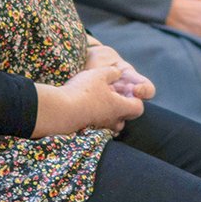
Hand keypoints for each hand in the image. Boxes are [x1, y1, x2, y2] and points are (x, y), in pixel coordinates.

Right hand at [35, 50, 151, 137]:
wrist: (61, 111)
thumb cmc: (84, 91)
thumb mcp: (100, 74)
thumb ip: (112, 72)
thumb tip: (117, 73)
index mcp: (119, 107)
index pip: (139, 108)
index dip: (136, 99)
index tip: (127, 90)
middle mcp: (112, 120)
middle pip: (125, 119)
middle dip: (122, 108)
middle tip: (113, 96)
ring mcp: (100, 127)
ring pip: (111, 124)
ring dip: (108, 114)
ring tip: (99, 101)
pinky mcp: (87, 129)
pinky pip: (98, 125)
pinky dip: (96, 117)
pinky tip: (86, 106)